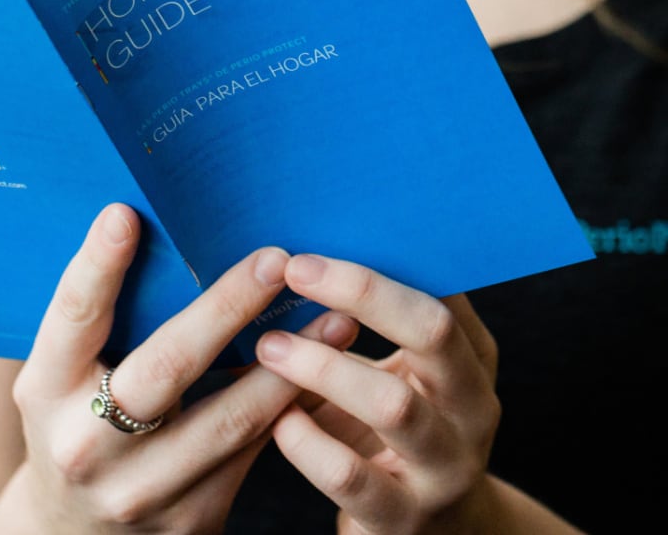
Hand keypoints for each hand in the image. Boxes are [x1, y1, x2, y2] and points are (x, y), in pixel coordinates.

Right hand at [1, 205, 356, 533]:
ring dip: (290, 365)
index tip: (126, 215)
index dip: (98, 266)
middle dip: (226, 308)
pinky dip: (290, 407)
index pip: (72, 316)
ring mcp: (141, 489)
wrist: (72, 534)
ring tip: (336, 319)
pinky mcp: (191, 519)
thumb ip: (99, 319)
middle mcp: (88, 444)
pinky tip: (326, 374)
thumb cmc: (73, 423)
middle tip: (275, 261)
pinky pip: (252, 453)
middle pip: (165, 367)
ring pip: (229, 418)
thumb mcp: (61, 376)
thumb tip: (144, 226)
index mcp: (46, 391)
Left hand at [255, 255, 500, 534]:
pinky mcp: (406, 519)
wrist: (430, 532)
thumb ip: (360, 323)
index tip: (322, 237)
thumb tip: (289, 254)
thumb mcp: (393, 371)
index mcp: (470, 358)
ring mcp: (445, 466)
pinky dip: (306, 442)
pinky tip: (277, 420)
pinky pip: (351, 476)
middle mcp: (471, 407)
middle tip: (295, 269)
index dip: (379, 262)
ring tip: (270, 347)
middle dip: (361, 291)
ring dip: (322, 366)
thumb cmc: (390, 427)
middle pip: (432, 330)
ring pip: (392, 403)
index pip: (439, 289)